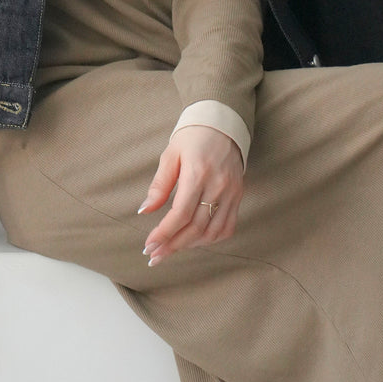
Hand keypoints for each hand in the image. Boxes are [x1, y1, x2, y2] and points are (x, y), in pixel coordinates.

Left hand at [138, 125, 244, 266]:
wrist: (223, 126)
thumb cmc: (192, 138)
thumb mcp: (170, 155)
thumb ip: (159, 185)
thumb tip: (144, 210)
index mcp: (198, 173)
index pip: (181, 213)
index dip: (164, 233)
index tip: (149, 246)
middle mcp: (218, 186)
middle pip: (195, 227)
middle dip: (173, 245)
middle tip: (155, 256)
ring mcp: (231, 193)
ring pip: (212, 232)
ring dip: (190, 245)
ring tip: (171, 249)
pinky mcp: (238, 196)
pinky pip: (227, 227)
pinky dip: (210, 239)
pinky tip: (194, 241)